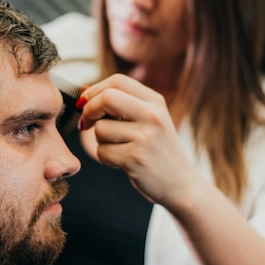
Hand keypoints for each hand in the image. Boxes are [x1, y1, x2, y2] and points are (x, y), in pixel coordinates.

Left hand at [77, 74, 198, 207]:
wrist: (181, 183)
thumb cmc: (157, 149)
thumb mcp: (150, 119)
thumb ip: (122, 104)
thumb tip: (84, 92)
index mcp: (155, 101)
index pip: (117, 81)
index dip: (94, 90)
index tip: (85, 102)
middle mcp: (152, 116)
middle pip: (107, 98)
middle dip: (89, 110)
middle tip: (87, 123)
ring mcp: (145, 137)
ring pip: (101, 128)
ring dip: (100, 140)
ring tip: (117, 147)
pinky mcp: (136, 159)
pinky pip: (102, 151)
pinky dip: (105, 157)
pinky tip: (121, 161)